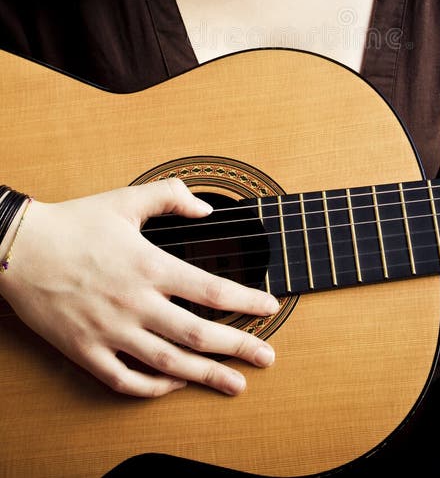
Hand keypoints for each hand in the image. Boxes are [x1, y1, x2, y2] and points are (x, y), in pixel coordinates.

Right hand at [0, 178, 279, 396]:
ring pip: (168, 362)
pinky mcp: (85, 351)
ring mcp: (110, 331)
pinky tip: (173, 384)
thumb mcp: (126, 199)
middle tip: (267, 356)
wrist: (19, 248)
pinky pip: (124, 380)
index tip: (269, 307)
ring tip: (236, 384)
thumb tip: (206, 210)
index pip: (210, 289)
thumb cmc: (74, 222)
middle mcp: (135, 302)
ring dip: (206, 375)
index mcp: (149, 265)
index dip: (245, 301)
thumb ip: (171, 197)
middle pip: (197, 333)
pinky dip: (152, 387)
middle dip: (239, 347)